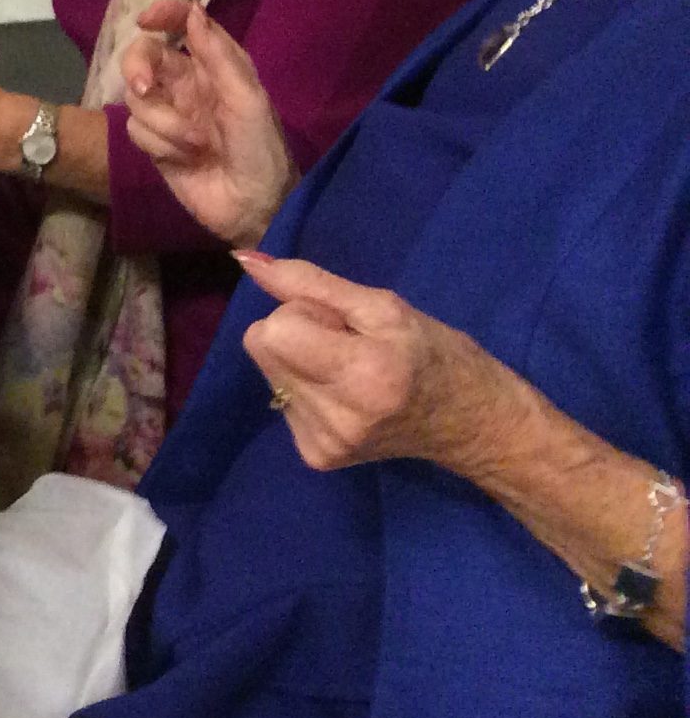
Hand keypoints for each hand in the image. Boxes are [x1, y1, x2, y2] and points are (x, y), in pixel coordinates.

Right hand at [120, 0, 294, 248]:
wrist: (253, 207)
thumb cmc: (260, 149)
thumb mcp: (247, 99)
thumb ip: (218, 55)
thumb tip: (193, 11)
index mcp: (215, 66)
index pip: (184, 25)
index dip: (163, 14)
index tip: (145, 20)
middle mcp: (186, 84)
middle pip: (143, 56)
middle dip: (138, 68)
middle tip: (145, 87)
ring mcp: (168, 113)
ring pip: (136, 97)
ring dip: (164, 122)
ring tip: (195, 144)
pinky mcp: (153, 143)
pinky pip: (135, 128)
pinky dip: (158, 143)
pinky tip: (183, 158)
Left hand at [234, 251, 516, 473]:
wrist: (472, 424)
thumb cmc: (435, 354)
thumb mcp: (383, 306)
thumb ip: (309, 282)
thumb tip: (245, 260)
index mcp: (360, 375)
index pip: (273, 330)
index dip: (303, 312)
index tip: (342, 323)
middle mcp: (336, 418)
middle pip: (261, 347)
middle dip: (295, 333)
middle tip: (348, 345)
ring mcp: (324, 444)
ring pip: (268, 372)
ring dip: (302, 362)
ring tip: (351, 371)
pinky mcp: (317, 457)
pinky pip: (281, 400)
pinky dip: (307, 390)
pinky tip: (346, 396)